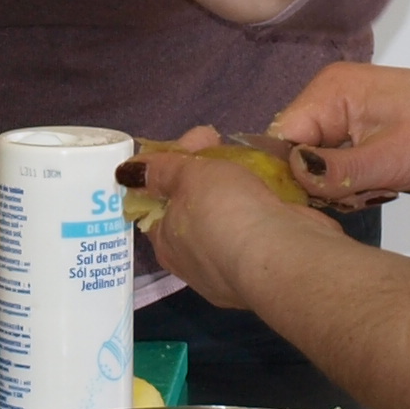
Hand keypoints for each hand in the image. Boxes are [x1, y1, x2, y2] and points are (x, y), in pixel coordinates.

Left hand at [122, 125, 327, 311]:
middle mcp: (194, 263)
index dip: (167, 168)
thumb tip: (124, 175)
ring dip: (231, 188)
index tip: (189, 143)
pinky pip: (255, 228)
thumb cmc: (226, 214)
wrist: (285, 255)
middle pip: (191, 208)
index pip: (155, 203)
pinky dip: (257, 206)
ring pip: (225, 219)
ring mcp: (232, 269)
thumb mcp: (188, 178)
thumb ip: (160, 171)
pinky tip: (269, 186)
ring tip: (246, 158)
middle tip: (216, 139)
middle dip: (201, 172)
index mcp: (167, 244)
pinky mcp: (266, 266)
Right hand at [269, 62, 409, 205]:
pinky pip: (335, 155)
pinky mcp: (360, 124)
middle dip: (316, 179)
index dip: (288, 173)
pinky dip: (349, 176)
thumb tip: (293, 176)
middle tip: (352, 194)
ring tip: (370, 186)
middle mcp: (330, 93)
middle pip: (296, 147)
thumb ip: (336, 171)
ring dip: (335, 181)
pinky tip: (374, 181)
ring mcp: (345, 108)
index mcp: (330, 90)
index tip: (306, 201)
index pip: (282, 136)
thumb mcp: (387, 160)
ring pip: (315, 156)